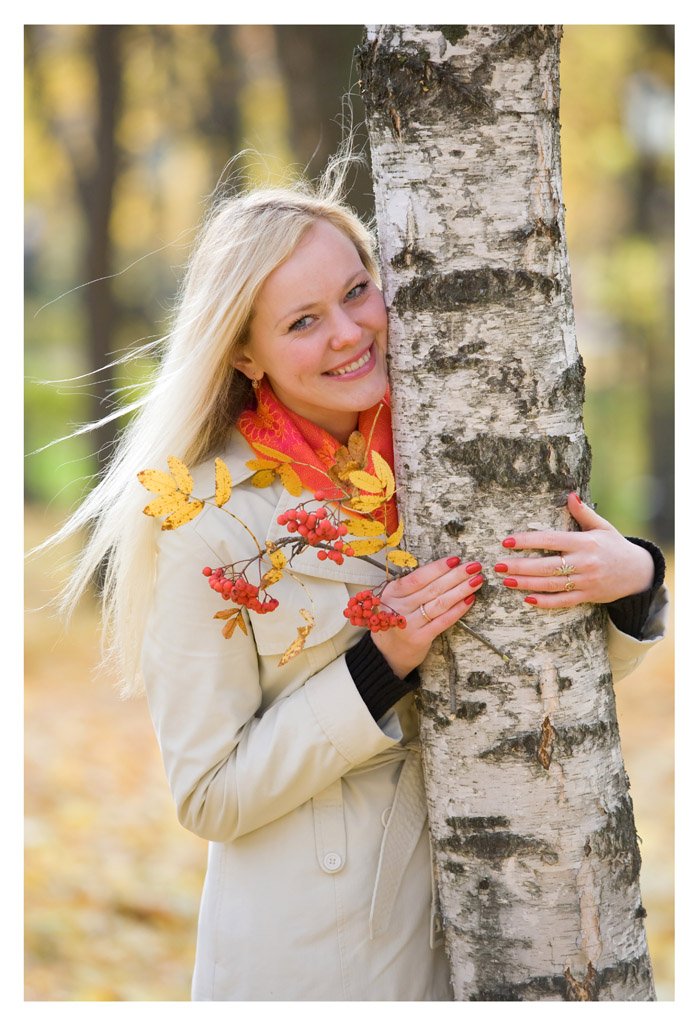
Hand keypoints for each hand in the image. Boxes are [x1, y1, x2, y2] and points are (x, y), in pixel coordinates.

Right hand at [372, 556, 484, 677]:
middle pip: (432, 588)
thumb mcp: (396, 598)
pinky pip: (443, 621)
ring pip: (440, 603)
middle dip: (456, 575)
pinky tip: (469, 600)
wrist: (388, 652)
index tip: (456, 559)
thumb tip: (446, 568)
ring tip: (476, 581)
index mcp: (392, 592)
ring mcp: (409, 624)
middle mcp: (399, 607)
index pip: (418, 577)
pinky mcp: (420, 638)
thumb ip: (413, 585)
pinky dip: (457, 610)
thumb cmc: (397, 618)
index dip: (438, 567)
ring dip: (461, 590)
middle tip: (474, 566)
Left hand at [492, 493, 654, 608]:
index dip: (528, 541)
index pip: (551, 540)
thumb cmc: (615, 546)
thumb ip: (584, 513)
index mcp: (585, 542)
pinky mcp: (587, 596)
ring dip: (527, 584)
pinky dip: (545, 602)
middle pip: (546, 566)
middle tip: (498, 565)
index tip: (507, 541)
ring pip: (551, 585)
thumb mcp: (603, 526)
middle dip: (520, 566)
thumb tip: (570, 495)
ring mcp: (586, 581)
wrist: (638, 573)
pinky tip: (527, 599)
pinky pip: (563, 601)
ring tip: (506, 580)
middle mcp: (584, 562)